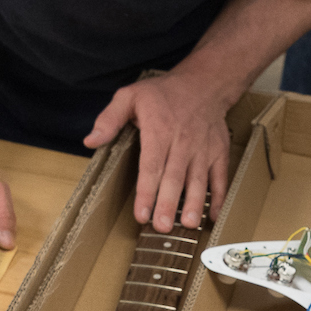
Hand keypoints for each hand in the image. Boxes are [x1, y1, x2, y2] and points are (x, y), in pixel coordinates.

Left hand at [86, 69, 233, 232]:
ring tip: (187, 224)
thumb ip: (110, 118)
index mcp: (159, 131)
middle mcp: (182, 142)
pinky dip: (219, 197)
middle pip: (174, 177)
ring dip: (194, 203)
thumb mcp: (130, 96)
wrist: (205, 84)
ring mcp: (203, 149)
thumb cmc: (164, 93)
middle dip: (168, 203)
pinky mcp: (218, 153)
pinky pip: (220, 177)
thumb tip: (91, 140)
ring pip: (198, 180)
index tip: (141, 214)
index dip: (146, 191)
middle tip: (162, 226)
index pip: (151, 166)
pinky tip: (213, 216)